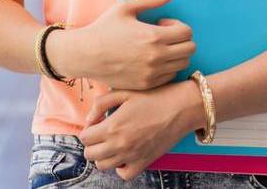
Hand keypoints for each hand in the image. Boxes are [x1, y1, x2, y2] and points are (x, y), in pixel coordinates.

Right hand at [49, 0, 195, 89]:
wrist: (84, 55)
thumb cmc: (104, 28)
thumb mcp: (126, 7)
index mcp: (153, 36)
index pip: (187, 32)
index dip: (178, 25)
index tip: (162, 24)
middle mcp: (156, 57)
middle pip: (190, 49)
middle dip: (181, 40)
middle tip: (163, 36)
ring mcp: (151, 74)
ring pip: (182, 64)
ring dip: (176, 54)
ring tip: (157, 48)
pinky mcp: (145, 85)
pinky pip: (169, 77)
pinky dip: (167, 68)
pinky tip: (152, 60)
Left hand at [80, 80, 203, 179]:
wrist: (182, 107)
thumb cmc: (155, 96)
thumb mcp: (125, 92)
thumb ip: (101, 104)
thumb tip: (89, 119)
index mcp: (112, 126)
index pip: (84, 137)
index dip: (88, 129)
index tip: (96, 124)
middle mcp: (119, 145)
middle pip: (90, 154)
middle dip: (92, 143)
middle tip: (102, 134)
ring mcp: (132, 156)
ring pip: (103, 166)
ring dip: (104, 155)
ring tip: (112, 143)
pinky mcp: (144, 162)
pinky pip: (124, 174)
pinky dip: (121, 168)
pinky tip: (125, 155)